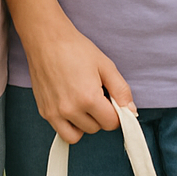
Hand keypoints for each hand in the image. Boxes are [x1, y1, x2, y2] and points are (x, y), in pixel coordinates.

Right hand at [23, 18, 134, 143]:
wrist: (47, 41)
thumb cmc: (76, 49)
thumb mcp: (106, 66)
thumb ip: (121, 90)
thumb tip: (131, 111)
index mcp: (88, 98)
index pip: (111, 123)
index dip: (116, 112)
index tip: (112, 100)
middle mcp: (70, 110)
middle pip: (96, 128)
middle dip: (101, 115)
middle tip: (97, 94)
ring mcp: (54, 114)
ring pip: (79, 134)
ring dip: (86, 123)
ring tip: (84, 101)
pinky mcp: (44, 113)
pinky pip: (62, 131)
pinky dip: (70, 124)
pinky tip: (72, 105)